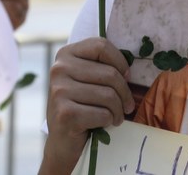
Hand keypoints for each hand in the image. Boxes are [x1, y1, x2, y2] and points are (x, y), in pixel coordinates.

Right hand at [39, 37, 134, 174]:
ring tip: (117, 116)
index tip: (126, 76)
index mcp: (66, 54)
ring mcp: (59, 91)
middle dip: (125, 93)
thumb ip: (103, 66)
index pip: (101, 46)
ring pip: (108, 95)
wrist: (63, 141)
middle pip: (110, 74)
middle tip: (128, 106)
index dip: (120, 62)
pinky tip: (105, 123)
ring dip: (119, 110)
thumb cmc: (83, 105)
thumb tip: (129, 70)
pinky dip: (109, 120)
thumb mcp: (89, 79)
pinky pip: (102, 114)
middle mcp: (58, 70)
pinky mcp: (64, 114)